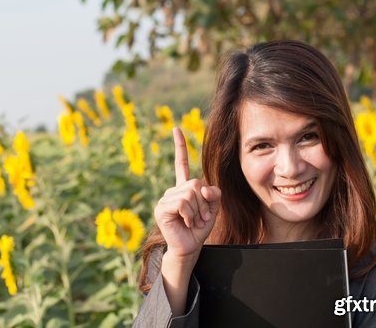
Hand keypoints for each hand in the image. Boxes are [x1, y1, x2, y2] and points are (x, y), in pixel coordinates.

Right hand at [154, 127, 220, 259]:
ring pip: (190, 194)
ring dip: (197, 210)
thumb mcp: (213, 209)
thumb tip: (203, 188)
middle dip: (204, 202)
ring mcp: (165, 199)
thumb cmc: (200, 228)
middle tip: (200, 217)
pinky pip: (183, 203)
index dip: (179, 146)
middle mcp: (173, 190)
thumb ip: (214, 194)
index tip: (176, 129)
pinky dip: (189, 214)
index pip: (181, 163)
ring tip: (192, 221)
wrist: (190, 247)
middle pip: (195, 183)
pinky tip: (185, 222)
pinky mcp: (162, 209)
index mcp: (184, 188)